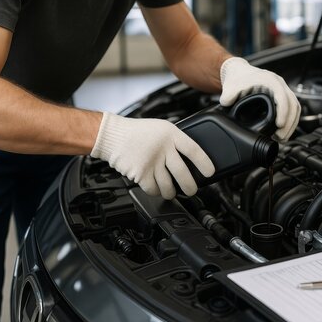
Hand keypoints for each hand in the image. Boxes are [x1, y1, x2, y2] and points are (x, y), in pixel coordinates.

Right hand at [91, 113, 214, 198]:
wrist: (111, 135)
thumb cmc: (137, 132)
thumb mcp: (162, 128)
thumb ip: (175, 141)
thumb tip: (189, 157)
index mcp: (171, 134)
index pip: (193, 150)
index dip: (204, 163)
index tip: (210, 172)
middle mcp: (163, 148)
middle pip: (183, 173)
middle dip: (190, 186)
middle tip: (192, 190)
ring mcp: (151, 162)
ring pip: (168, 185)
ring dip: (172, 192)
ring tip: (173, 192)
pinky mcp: (140, 173)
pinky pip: (153, 189)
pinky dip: (156, 192)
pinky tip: (157, 189)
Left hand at [220, 57, 300, 140]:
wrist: (240, 72)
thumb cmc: (239, 77)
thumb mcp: (231, 86)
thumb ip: (228, 94)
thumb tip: (227, 103)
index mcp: (271, 80)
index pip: (283, 97)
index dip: (283, 112)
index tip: (279, 125)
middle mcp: (280, 84)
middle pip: (293, 105)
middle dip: (289, 123)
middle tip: (281, 137)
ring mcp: (283, 91)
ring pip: (295, 108)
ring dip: (291, 124)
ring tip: (282, 138)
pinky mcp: (282, 98)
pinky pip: (292, 110)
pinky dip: (289, 122)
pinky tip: (282, 132)